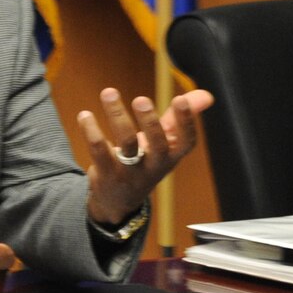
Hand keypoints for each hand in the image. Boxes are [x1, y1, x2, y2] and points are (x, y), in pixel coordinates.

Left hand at [79, 86, 214, 225]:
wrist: (119, 199)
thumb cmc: (146, 162)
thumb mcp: (164, 143)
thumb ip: (179, 118)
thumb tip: (206, 95)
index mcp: (171, 156)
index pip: (186, 142)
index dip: (186, 123)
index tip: (181, 99)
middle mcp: (154, 165)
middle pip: (157, 144)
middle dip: (150, 122)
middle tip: (141, 99)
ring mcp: (131, 171)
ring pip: (126, 144)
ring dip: (117, 116)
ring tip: (109, 92)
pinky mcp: (107, 173)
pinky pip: (99, 151)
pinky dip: (91, 131)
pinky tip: (85, 115)